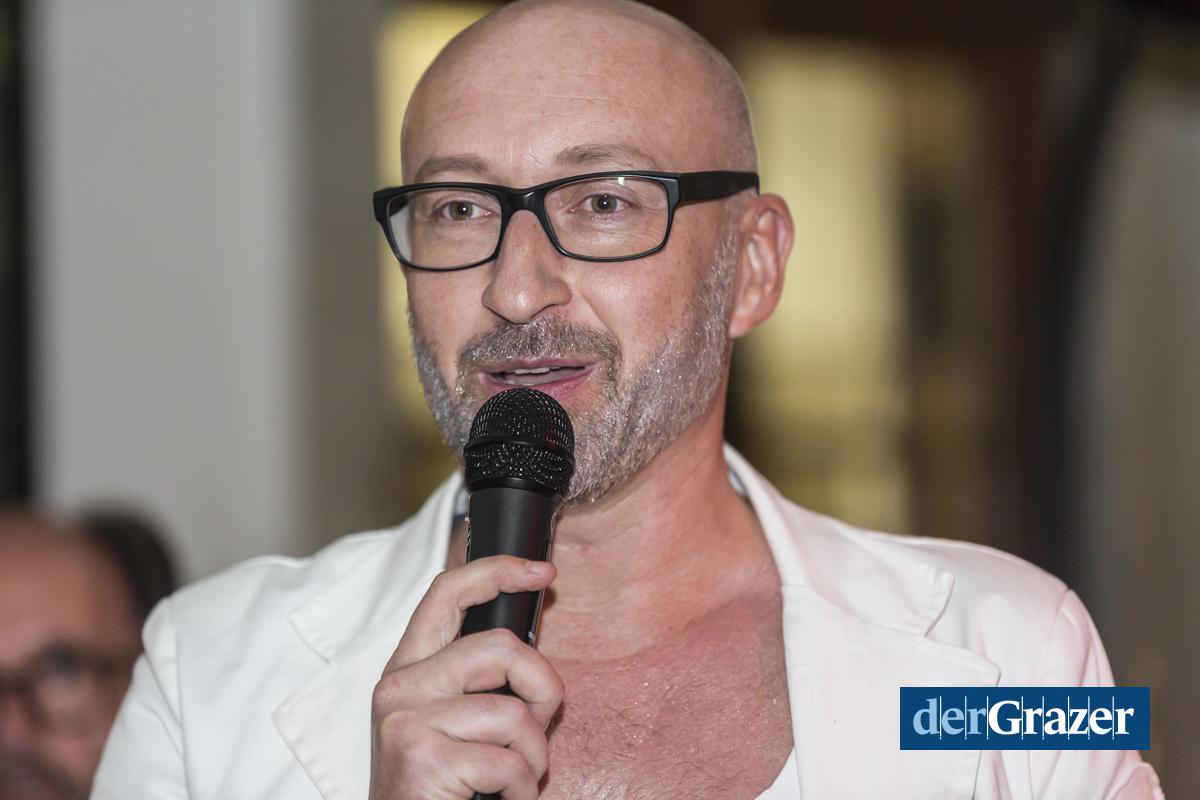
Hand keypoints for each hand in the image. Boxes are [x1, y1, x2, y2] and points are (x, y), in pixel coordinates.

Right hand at [369, 556, 563, 799]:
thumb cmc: (442, 785)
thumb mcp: (454, 720)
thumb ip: (479, 679)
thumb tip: (529, 643)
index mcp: (408, 668)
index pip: (447, 592)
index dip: (498, 571)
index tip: (541, 571)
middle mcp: (398, 686)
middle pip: (501, 647)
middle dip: (543, 690)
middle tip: (537, 730)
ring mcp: (406, 721)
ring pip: (513, 713)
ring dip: (533, 756)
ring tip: (514, 779)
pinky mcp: (422, 760)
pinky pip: (508, 763)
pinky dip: (522, 789)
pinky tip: (503, 799)